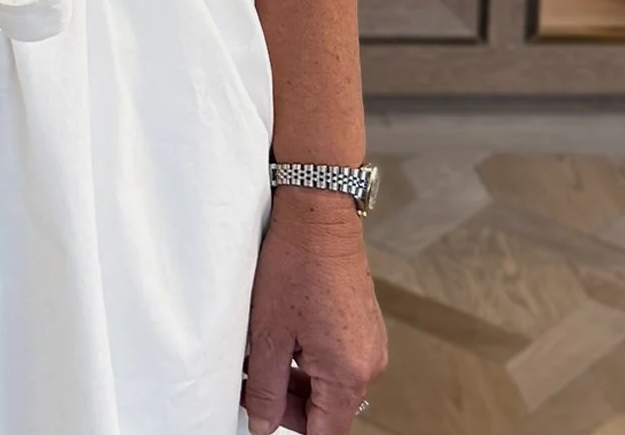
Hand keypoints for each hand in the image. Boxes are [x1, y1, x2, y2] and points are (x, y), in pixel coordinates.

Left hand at [240, 190, 386, 434]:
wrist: (318, 212)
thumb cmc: (293, 264)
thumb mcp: (268, 333)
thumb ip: (266, 389)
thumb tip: (263, 425)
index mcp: (349, 374)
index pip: (325, 432)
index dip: (291, 427)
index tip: (264, 416)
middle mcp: (370, 364)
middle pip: (329, 410)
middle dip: (289, 404)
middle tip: (252, 383)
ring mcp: (371, 342)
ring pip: (332, 384)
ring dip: (298, 380)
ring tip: (263, 355)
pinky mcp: (365, 324)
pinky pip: (339, 359)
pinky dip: (311, 358)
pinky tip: (284, 336)